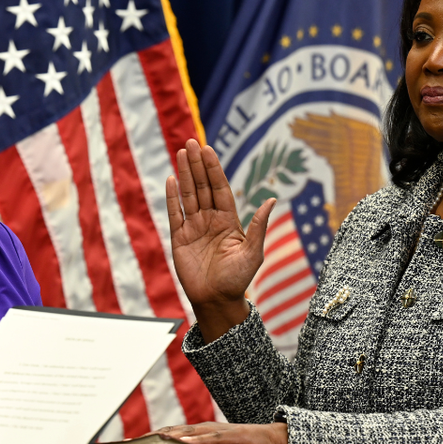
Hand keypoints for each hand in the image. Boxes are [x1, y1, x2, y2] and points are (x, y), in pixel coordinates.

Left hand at [152, 422, 287, 443]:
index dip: (148, 440)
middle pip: (171, 432)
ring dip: (168, 438)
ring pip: (188, 433)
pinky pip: (212, 438)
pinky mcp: (232, 436)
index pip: (168, 436)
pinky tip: (184, 443)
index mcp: (197, 435)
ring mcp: (216, 432)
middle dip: (150, 439)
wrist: (272, 442)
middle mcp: (203, 430)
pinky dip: (197, 440)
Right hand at [166, 139, 275, 340]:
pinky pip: (175, 213)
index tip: (208, 149)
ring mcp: (194, 228)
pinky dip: (172, 197)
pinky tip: (170, 179)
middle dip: (196, 165)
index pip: (220, 188)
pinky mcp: (179, 238)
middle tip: (190, 142)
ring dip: (184, 174)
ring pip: (188, 195)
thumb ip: (258, 226)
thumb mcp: (253, 252)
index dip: (213, 169)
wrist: (216, 301)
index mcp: (228, 220)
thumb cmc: (237, 280)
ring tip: (180, 153)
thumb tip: (271, 200)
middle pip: (201, 186)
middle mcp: (210, 220)